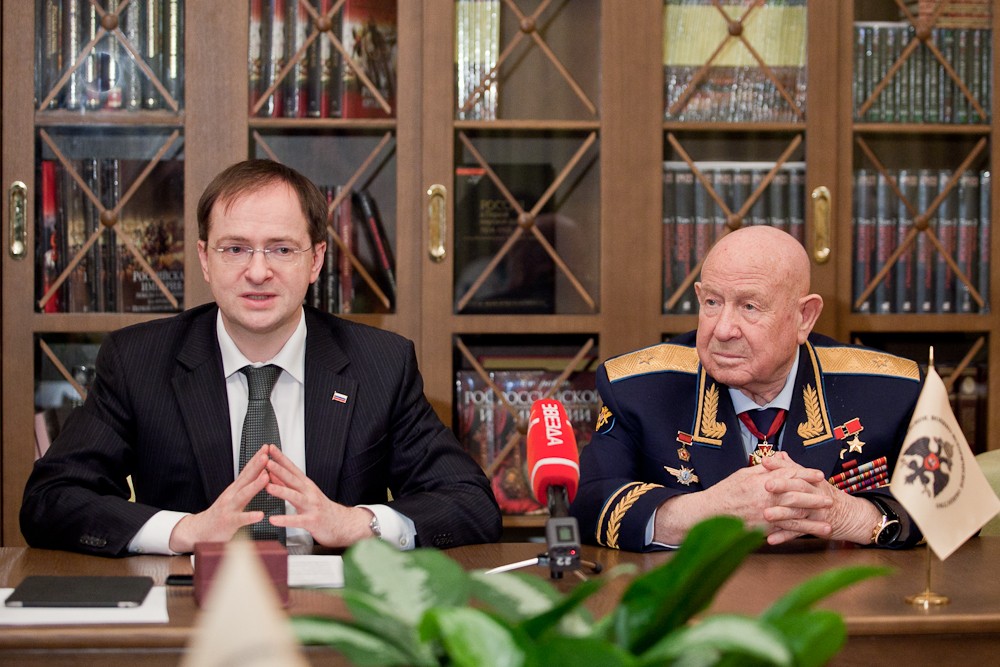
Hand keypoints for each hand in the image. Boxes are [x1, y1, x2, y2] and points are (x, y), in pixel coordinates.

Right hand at [168, 445, 270, 552]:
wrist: (199, 530)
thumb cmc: (221, 514)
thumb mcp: (233, 497)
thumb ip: (246, 486)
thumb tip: (261, 474)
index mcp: (235, 488)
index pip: (247, 470)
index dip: (256, 458)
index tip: (266, 447)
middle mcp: (232, 495)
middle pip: (245, 477)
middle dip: (256, 465)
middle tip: (267, 455)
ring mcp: (230, 507)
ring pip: (243, 495)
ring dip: (255, 485)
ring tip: (266, 477)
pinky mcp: (229, 522)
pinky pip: (241, 519)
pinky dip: (250, 516)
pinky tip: (260, 515)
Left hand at [261, 444, 373, 546]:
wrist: (339, 522)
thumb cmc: (319, 508)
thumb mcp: (304, 493)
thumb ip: (287, 485)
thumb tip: (272, 474)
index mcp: (306, 485)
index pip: (292, 468)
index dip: (281, 457)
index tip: (270, 448)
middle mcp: (309, 492)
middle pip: (293, 479)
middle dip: (279, 469)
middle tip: (266, 461)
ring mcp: (311, 505)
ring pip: (295, 497)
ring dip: (281, 490)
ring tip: (268, 486)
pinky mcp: (311, 521)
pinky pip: (297, 520)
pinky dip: (284, 520)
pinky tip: (273, 519)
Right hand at [654, 452, 834, 543]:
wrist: (709, 515)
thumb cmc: (725, 492)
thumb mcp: (743, 474)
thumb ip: (763, 469)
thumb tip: (778, 460)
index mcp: (761, 483)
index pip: (789, 476)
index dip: (806, 474)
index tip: (819, 475)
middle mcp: (765, 499)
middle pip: (795, 497)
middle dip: (815, 498)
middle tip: (830, 499)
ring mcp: (765, 516)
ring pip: (793, 518)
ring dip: (813, 521)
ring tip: (829, 522)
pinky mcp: (763, 530)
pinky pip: (784, 532)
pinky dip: (800, 534)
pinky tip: (812, 536)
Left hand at [758, 453, 879, 544]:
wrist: (854, 516)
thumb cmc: (828, 495)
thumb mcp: (814, 480)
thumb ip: (795, 468)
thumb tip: (780, 454)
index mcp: (813, 481)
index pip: (796, 470)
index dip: (781, 465)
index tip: (765, 461)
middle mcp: (816, 495)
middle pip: (799, 488)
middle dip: (783, 486)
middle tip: (766, 485)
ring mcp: (817, 512)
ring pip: (798, 511)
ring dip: (782, 514)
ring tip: (766, 514)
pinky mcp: (817, 528)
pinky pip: (799, 532)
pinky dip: (785, 536)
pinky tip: (771, 539)